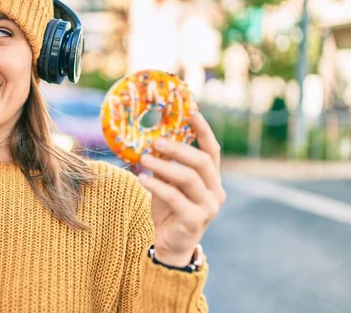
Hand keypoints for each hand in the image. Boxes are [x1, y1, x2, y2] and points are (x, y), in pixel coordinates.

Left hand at [138, 113, 225, 266]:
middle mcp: (215, 191)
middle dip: (179, 148)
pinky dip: (157, 186)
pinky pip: (176, 198)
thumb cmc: (169, 208)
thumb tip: (152, 137)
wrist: (170, 243)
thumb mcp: (168, 182)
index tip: (192, 111)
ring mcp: (208, 207)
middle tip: (156, 140)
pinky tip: (142, 178)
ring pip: (189, 179)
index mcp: (212, 178)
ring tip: (145, 158)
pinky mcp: (195, 221)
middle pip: (202, 162)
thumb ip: (166, 163)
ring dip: (165, 166)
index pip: (212, 150)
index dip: (203, 130)